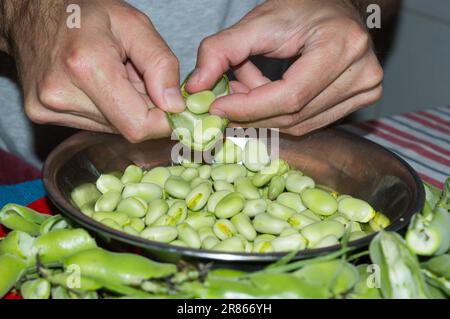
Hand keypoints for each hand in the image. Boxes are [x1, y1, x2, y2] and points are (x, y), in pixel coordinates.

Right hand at [5, 0, 184, 141]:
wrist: (33, 10)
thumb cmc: (85, 11)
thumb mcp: (134, 24)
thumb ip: (161, 64)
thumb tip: (174, 106)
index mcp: (86, 67)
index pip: (138, 125)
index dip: (162, 120)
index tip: (171, 105)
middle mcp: (61, 94)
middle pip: (126, 127)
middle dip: (142, 108)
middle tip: (136, 77)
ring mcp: (47, 107)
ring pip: (111, 129)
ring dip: (123, 108)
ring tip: (113, 76)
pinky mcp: (41, 114)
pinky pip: (92, 124)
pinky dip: (105, 109)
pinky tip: (97, 85)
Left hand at [186, 0, 382, 134]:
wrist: (335, 6)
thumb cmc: (301, 8)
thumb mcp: (258, 21)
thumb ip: (221, 50)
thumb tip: (195, 88)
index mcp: (341, 45)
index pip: (290, 95)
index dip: (249, 107)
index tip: (216, 108)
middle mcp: (362, 73)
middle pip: (294, 115)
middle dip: (251, 113)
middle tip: (224, 101)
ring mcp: (365, 89)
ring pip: (299, 124)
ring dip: (263, 114)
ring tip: (244, 90)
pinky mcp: (360, 99)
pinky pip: (309, 122)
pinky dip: (279, 115)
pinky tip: (263, 94)